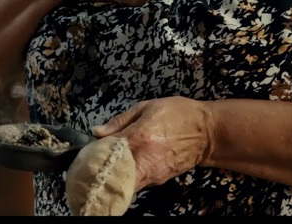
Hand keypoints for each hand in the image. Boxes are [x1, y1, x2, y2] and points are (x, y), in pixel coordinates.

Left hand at [92, 96, 209, 190]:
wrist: (207, 132)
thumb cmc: (178, 114)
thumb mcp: (147, 107)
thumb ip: (120, 120)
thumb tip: (97, 132)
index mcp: (138, 137)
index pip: (105, 151)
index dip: (91, 153)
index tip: (84, 153)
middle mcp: (143, 159)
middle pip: (110, 175)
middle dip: (97, 173)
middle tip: (86, 170)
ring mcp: (151, 173)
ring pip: (122, 184)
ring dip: (110, 179)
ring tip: (102, 171)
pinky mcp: (158, 180)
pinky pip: (135, 184)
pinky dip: (124, 181)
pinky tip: (120, 172)